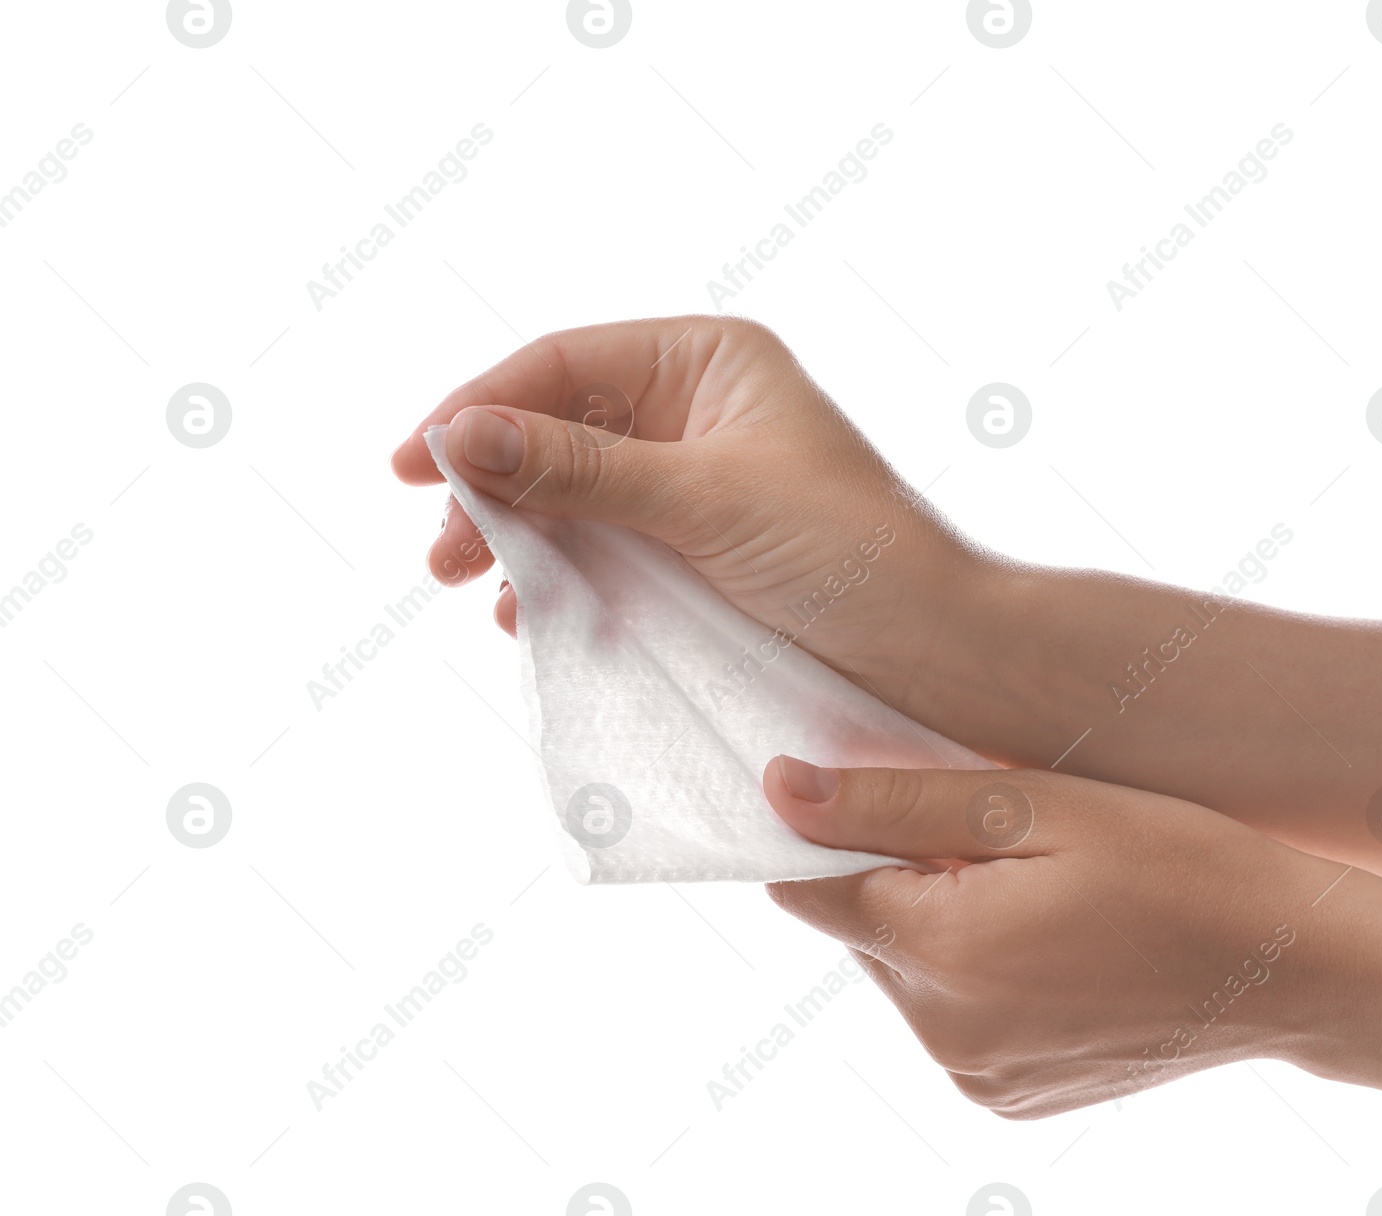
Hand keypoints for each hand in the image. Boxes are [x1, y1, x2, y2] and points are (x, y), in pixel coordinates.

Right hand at [392, 316, 1012, 747]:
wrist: (932, 653)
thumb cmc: (847, 554)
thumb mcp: (704, 501)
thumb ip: (581, 469)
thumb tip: (464, 434)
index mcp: (706, 361)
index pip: (564, 364)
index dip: (480, 407)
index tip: (414, 462)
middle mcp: (694, 411)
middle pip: (555, 430)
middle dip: (494, 487)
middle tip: (445, 555)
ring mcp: (691, 485)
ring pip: (572, 497)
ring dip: (518, 538)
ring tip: (475, 587)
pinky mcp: (693, 554)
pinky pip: (603, 551)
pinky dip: (562, 578)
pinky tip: (533, 614)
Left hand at [761, 757, 1343, 1117]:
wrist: (1294, 968)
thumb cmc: (1177, 864)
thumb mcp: (1036, 806)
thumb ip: (896, 801)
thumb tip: (780, 790)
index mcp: (941, 953)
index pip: (809, 889)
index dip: (828, 833)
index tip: (873, 797)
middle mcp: (942, 1033)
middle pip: (864, 927)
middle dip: (906, 874)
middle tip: (1005, 841)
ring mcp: (976, 1076)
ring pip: (907, 970)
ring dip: (944, 924)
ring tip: (1042, 892)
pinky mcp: (1008, 1099)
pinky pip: (952, 1018)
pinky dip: (979, 976)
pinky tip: (1054, 945)